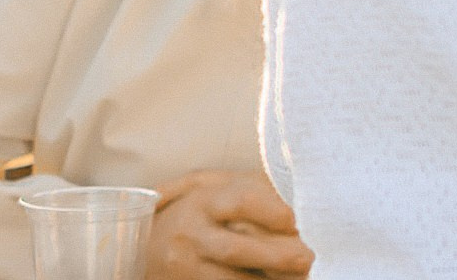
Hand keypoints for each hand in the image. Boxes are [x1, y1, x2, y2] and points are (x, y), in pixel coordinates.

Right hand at [148, 171, 311, 278]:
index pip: (243, 201)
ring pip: (230, 279)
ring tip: (297, 276)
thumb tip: (293, 200)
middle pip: (236, 249)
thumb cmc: (198, 209)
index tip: (295, 222)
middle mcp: (191, 235)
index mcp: (204, 200)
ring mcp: (185, 266)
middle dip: (276, 257)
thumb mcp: (217, 186)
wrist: (148, 243)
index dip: (273, 212)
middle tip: (308, 259)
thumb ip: (252, 187)